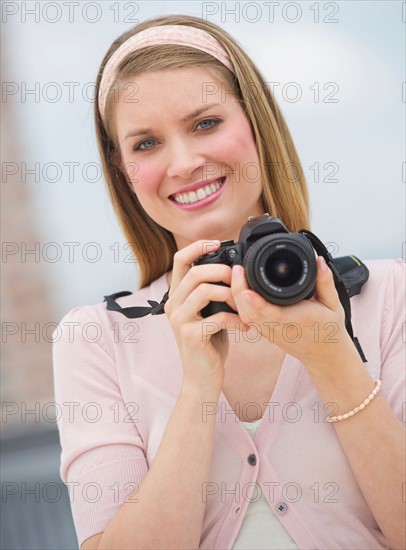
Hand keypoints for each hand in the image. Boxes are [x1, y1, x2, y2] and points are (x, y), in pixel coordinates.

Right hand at [164, 240, 248, 392]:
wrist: (202, 378)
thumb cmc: (209, 343)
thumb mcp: (207, 313)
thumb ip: (211, 292)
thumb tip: (233, 269)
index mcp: (176, 296)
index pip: (179, 260)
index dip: (198, 247)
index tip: (218, 244)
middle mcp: (172, 305)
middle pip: (195, 273)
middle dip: (223, 272)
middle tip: (240, 282)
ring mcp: (179, 320)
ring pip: (204, 290)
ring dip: (231, 295)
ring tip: (244, 307)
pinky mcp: (191, 336)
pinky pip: (218, 317)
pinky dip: (237, 320)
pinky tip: (245, 327)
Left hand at [230, 256, 360, 374]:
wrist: (325, 355)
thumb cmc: (329, 330)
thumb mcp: (333, 304)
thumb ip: (325, 281)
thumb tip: (318, 260)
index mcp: (296, 320)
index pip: (272, 313)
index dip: (257, 303)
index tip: (247, 290)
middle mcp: (279, 328)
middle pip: (251, 313)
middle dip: (240, 291)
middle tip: (237, 269)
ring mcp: (269, 332)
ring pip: (245, 316)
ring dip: (236, 297)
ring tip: (236, 275)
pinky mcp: (265, 332)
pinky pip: (246, 319)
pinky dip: (239, 305)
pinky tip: (238, 289)